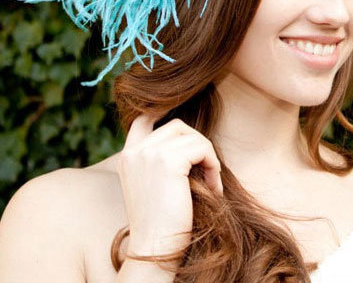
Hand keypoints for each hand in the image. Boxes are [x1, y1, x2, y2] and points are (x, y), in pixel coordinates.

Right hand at [116, 115, 222, 260]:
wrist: (155, 250)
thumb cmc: (160, 225)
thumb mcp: (151, 186)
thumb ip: (158, 161)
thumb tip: (188, 141)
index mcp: (127, 157)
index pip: (142, 120)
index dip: (163, 113)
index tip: (184, 128)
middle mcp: (135, 151)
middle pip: (176, 126)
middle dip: (197, 144)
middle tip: (206, 172)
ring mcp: (150, 153)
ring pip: (191, 135)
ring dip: (208, 156)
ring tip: (210, 182)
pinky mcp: (168, 161)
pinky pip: (202, 148)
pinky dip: (213, 165)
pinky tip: (213, 188)